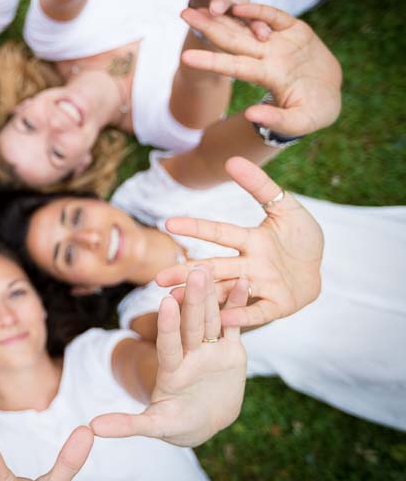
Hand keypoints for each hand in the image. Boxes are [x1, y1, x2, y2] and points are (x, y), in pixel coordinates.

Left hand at [93, 267, 247, 446]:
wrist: (203, 421)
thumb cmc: (177, 424)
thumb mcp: (155, 425)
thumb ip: (127, 424)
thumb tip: (92, 428)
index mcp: (172, 370)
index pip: (169, 345)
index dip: (168, 326)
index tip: (166, 303)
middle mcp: (190, 355)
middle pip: (191, 325)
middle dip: (192, 299)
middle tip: (194, 271)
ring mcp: (209, 351)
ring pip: (211, 319)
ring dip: (211, 295)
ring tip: (211, 268)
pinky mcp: (229, 351)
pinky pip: (233, 325)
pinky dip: (238, 305)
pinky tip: (242, 282)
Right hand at [155, 156, 323, 327]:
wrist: (322, 269)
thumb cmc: (301, 238)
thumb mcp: (286, 207)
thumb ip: (259, 186)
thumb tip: (231, 160)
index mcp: (249, 241)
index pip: (219, 232)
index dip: (196, 228)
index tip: (169, 223)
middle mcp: (249, 264)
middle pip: (214, 268)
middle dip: (186, 273)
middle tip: (158, 279)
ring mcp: (262, 286)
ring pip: (227, 291)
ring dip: (203, 297)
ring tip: (177, 301)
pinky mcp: (278, 305)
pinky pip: (258, 312)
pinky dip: (243, 316)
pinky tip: (224, 321)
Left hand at [181, 3, 342, 136]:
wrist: (331, 95)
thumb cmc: (314, 112)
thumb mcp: (300, 121)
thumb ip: (277, 120)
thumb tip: (251, 115)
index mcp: (265, 76)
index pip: (233, 67)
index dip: (211, 61)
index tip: (185, 58)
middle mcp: (266, 57)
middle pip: (232, 40)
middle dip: (208, 27)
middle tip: (182, 13)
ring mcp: (279, 42)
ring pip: (247, 24)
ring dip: (224, 13)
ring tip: (198, 0)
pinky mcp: (295, 30)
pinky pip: (274, 16)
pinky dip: (259, 10)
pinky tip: (239, 5)